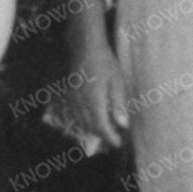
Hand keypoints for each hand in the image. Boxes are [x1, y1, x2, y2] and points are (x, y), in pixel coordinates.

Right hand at [48, 0, 128, 152]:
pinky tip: (92, 120)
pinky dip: (84, 121)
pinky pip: (75, 114)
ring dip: (93, 130)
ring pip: (81, 122)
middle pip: (90, 127)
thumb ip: (119, 104)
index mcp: (93, 101)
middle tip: (114, 139)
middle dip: (102, 136)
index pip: (101, 127)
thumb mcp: (117, 82)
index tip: (118, 143)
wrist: (85, 47)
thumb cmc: (105, 62)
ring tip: (105, 132)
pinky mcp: (70, 95)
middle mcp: (80, 103)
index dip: (110, 138)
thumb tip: (122, 125)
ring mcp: (73, 99)